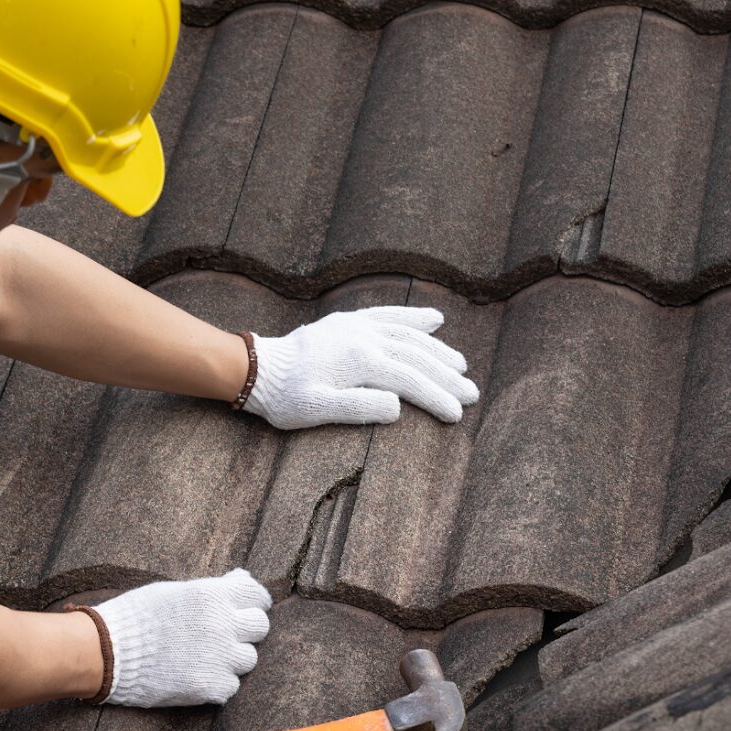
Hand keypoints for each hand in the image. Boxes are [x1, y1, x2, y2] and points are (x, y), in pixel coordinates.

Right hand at [91, 568, 272, 706]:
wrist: (108, 652)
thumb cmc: (137, 616)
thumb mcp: (175, 591)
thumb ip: (212, 588)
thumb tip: (242, 578)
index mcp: (213, 596)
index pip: (257, 596)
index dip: (253, 603)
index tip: (246, 609)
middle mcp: (222, 625)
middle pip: (260, 627)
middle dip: (245, 629)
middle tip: (225, 634)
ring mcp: (219, 658)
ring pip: (248, 659)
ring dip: (232, 658)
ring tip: (206, 656)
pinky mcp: (210, 686)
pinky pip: (230, 685)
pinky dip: (217, 682)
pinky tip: (196, 674)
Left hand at [243, 306, 477, 429]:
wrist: (258, 369)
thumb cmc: (286, 396)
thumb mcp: (317, 410)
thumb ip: (358, 407)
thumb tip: (398, 405)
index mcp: (360, 361)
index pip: (410, 380)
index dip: (436, 397)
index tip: (457, 414)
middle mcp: (364, 337)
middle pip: (416, 356)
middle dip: (446, 376)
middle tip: (472, 394)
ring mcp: (358, 326)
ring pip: (408, 335)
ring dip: (437, 350)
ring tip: (461, 366)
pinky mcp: (349, 322)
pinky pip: (389, 315)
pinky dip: (413, 317)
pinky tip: (435, 320)